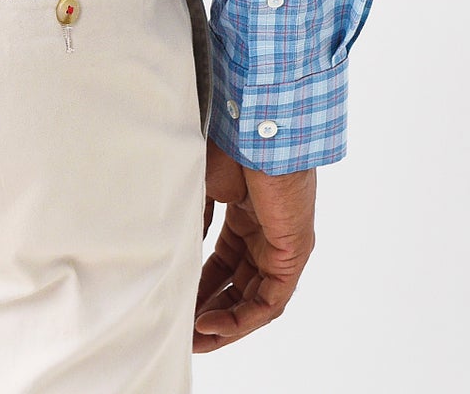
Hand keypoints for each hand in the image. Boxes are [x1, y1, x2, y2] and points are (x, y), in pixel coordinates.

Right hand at [193, 139, 315, 351]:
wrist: (253, 129)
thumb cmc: (226, 144)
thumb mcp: (201, 187)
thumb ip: (196, 222)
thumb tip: (181, 253)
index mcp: (246, 215)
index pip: (224, 264)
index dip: (201, 287)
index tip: (177, 304)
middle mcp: (266, 234)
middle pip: (239, 286)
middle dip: (211, 311)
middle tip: (183, 331)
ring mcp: (281, 246)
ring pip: (255, 300)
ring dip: (225, 323)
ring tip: (195, 339)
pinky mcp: (292, 255)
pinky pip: (270, 301)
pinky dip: (242, 318)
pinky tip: (212, 325)